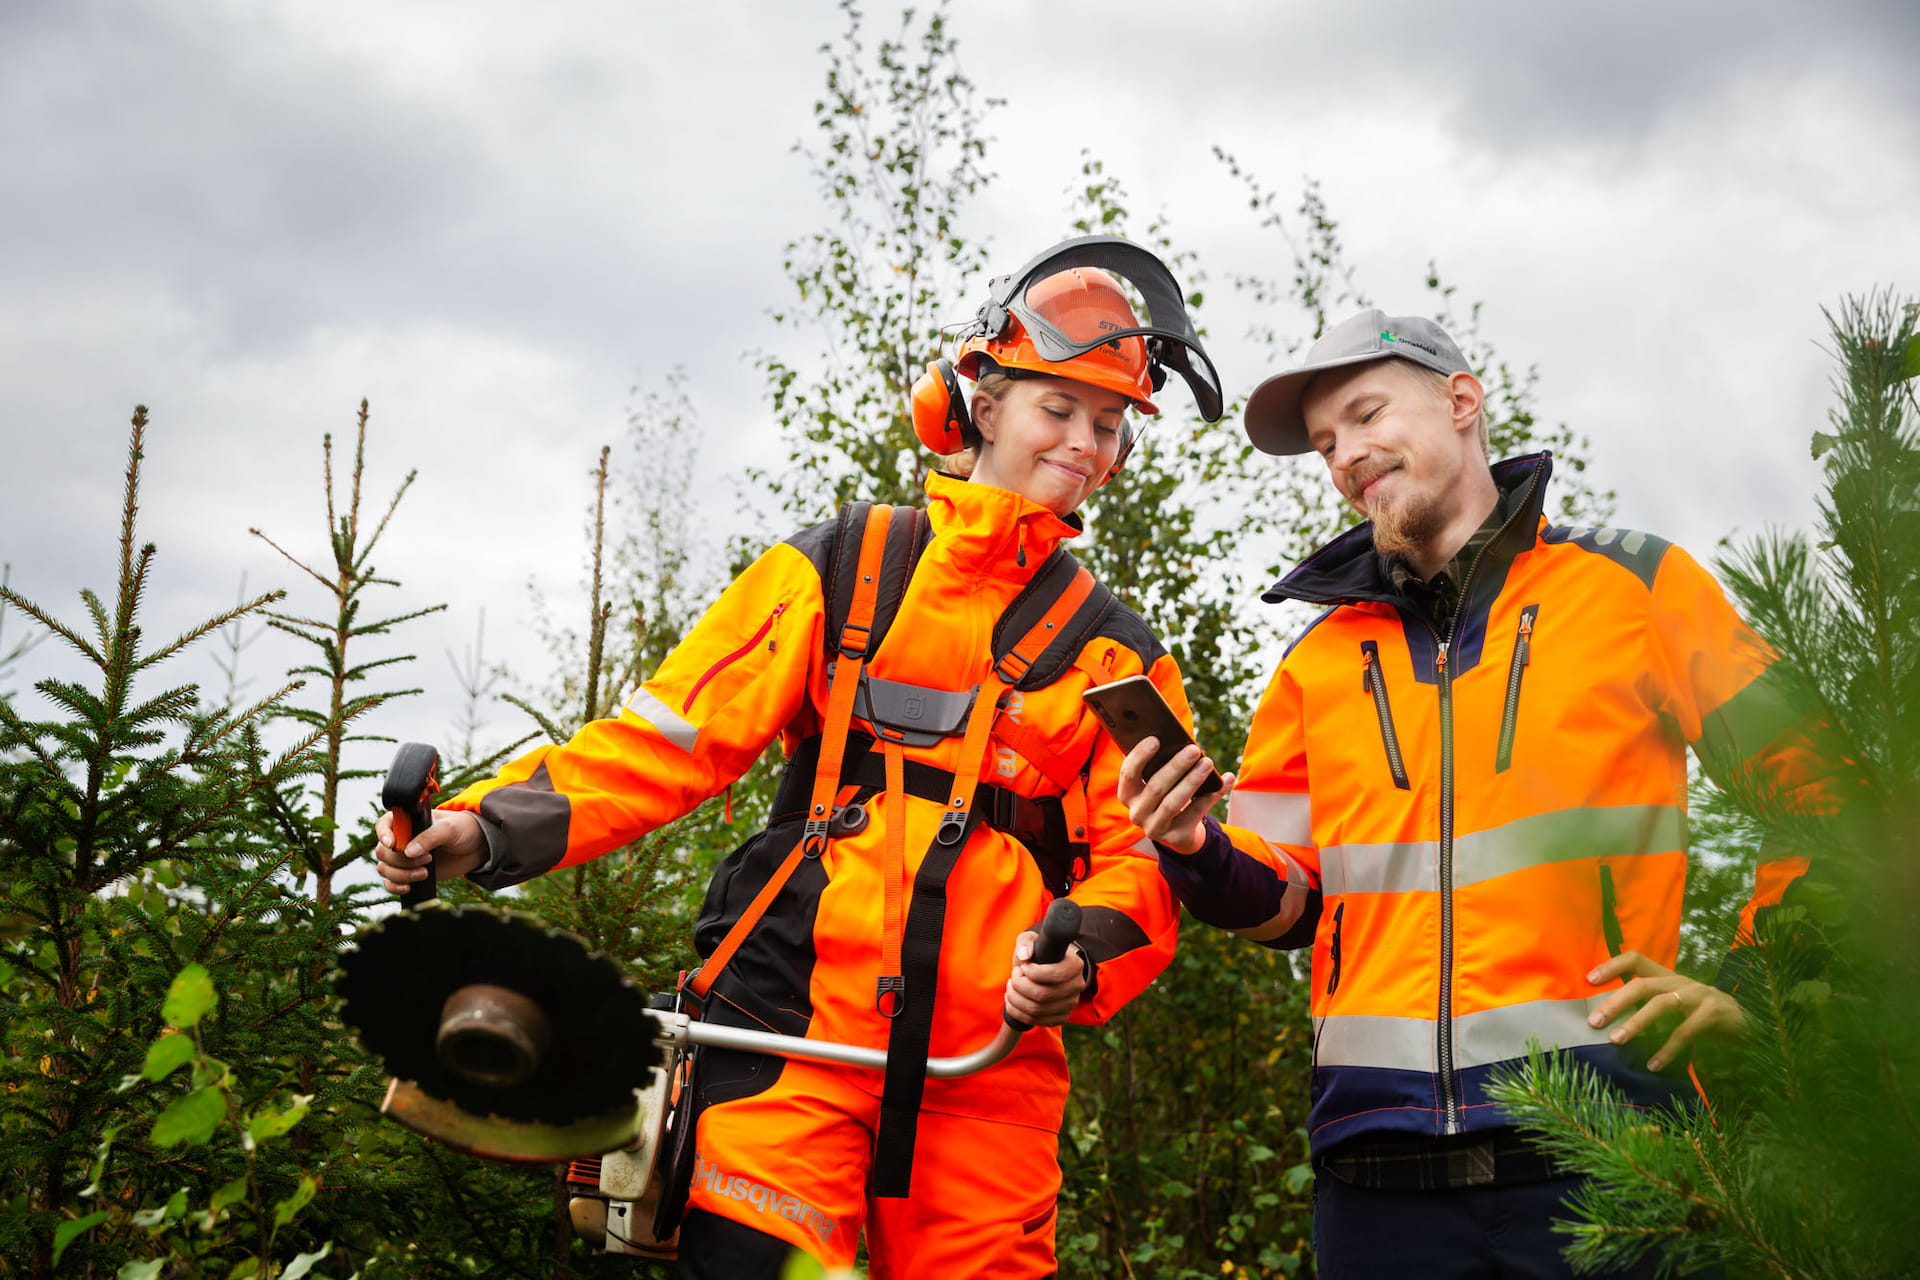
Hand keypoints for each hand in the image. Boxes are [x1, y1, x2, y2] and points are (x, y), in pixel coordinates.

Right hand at [373, 808, 485, 894]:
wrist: (476, 848)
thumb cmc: (463, 830)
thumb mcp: (449, 829)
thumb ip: (430, 837)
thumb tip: (408, 852)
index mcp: (408, 820)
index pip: (384, 824)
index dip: (383, 834)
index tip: (392, 844)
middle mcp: (402, 838)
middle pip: (383, 851)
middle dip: (401, 860)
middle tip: (428, 858)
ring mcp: (403, 857)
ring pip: (384, 868)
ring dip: (400, 874)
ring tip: (424, 873)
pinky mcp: (408, 873)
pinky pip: (389, 882)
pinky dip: (394, 886)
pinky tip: (409, 887)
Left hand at [1002, 930, 1088, 1028]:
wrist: (1042, 971)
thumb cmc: (1037, 953)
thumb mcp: (1031, 940)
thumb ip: (1026, 943)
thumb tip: (1025, 955)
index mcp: (1075, 965)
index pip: (1056, 975)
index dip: (1033, 973)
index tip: (1023, 967)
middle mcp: (1077, 986)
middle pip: (1043, 995)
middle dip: (1020, 986)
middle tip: (1013, 976)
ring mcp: (1070, 1004)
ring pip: (1036, 1010)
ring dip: (1015, 999)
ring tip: (1010, 986)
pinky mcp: (1061, 1017)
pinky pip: (1036, 1021)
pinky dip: (1017, 1012)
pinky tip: (1011, 1000)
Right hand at [1117, 738, 1234, 854]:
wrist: (1178, 832)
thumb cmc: (1167, 796)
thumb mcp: (1158, 782)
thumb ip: (1159, 765)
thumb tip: (1179, 742)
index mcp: (1127, 795)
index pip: (1128, 774)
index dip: (1140, 756)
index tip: (1156, 739)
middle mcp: (1137, 814)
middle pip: (1155, 787)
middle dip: (1176, 767)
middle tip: (1194, 750)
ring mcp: (1155, 828)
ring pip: (1173, 802)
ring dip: (1192, 781)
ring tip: (1207, 763)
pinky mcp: (1176, 837)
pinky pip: (1195, 813)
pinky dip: (1211, 796)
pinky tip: (1224, 780)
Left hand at [1587, 950, 1745, 1071]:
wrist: (1744, 1022)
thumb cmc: (1698, 1013)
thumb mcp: (1673, 1003)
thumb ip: (1647, 1005)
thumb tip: (1607, 1019)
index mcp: (1666, 976)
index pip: (1635, 959)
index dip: (1611, 965)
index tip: (1589, 980)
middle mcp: (1679, 982)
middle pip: (1642, 985)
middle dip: (1615, 1003)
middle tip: (1594, 1022)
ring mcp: (1697, 996)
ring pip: (1661, 1005)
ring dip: (1636, 1023)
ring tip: (1616, 1040)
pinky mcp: (1712, 1014)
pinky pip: (1685, 1032)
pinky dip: (1667, 1050)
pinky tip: (1653, 1065)